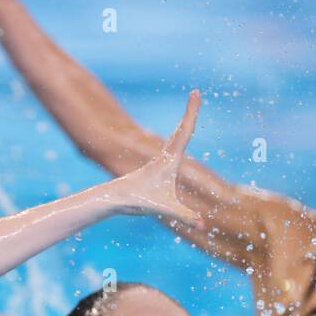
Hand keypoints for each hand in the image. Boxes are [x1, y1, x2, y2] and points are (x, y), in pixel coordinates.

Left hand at [110, 89, 202, 227]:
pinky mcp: (156, 169)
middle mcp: (165, 157)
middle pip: (182, 130)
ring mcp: (160, 162)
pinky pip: (171, 148)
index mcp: (169, 160)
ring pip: (174, 138)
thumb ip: (183, 215)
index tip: (196, 92)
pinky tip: (177, 141)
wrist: (114, 199)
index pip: (185, 131)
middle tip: (195, 94)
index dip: (192, 112)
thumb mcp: (162, 208)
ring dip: (183, 124)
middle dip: (190, 113)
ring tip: (190, 112)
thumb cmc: (136, 200)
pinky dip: (178, 138)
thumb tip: (201, 224)